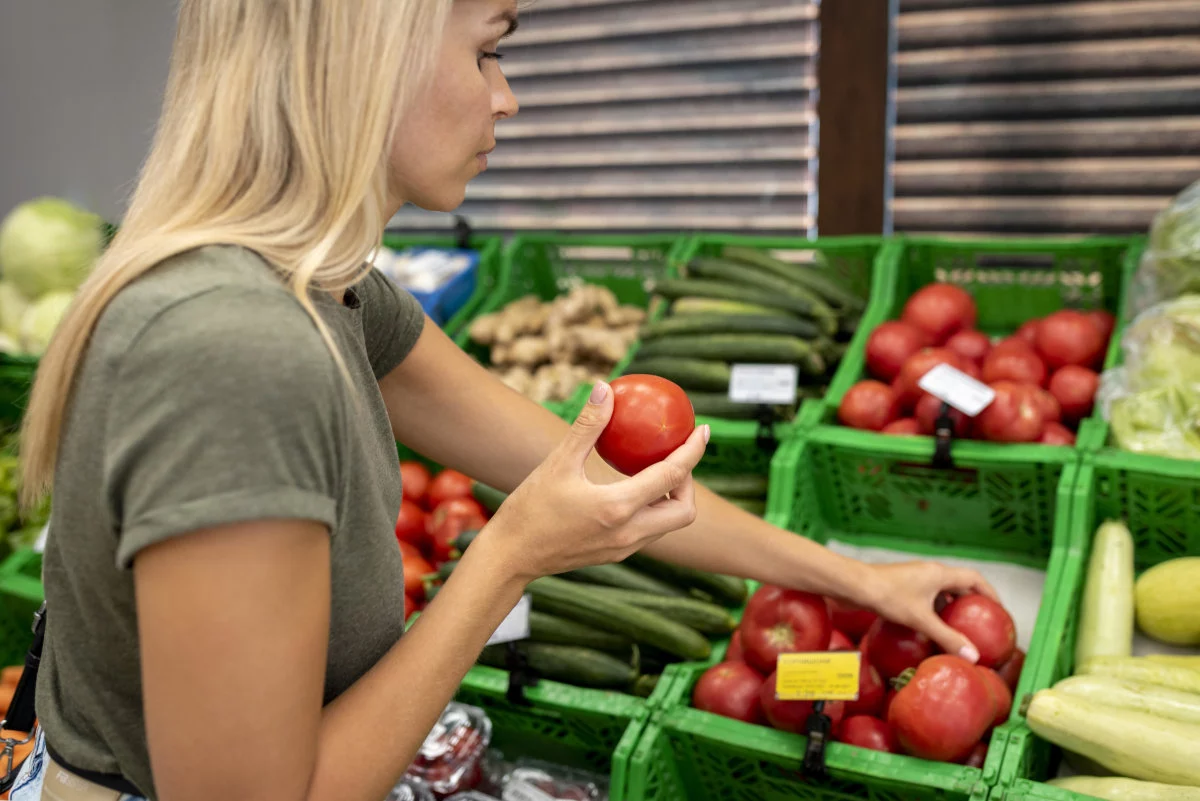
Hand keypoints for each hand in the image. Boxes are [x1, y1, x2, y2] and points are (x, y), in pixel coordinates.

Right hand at [482, 381, 708, 582]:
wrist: (510, 557)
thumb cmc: (529, 508)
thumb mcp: (558, 462)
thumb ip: (587, 425)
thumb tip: (605, 388)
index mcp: (618, 508)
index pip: (672, 476)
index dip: (693, 451)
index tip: (703, 430)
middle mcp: (628, 533)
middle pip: (684, 511)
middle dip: (689, 483)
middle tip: (675, 457)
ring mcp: (623, 549)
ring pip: (667, 525)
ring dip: (670, 499)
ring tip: (654, 471)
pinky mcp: (614, 555)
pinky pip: (647, 532)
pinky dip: (651, 510)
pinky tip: (630, 491)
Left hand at [859, 561, 1000, 661]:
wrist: (854, 585)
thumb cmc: (887, 596)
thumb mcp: (921, 619)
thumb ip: (947, 637)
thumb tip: (972, 656)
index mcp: (940, 573)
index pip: (974, 579)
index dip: (990, 593)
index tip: (999, 610)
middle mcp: (930, 572)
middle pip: (959, 584)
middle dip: (972, 602)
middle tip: (980, 622)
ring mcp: (915, 578)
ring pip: (941, 591)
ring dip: (951, 607)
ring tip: (959, 628)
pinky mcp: (902, 586)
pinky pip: (926, 596)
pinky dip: (934, 610)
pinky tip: (930, 627)